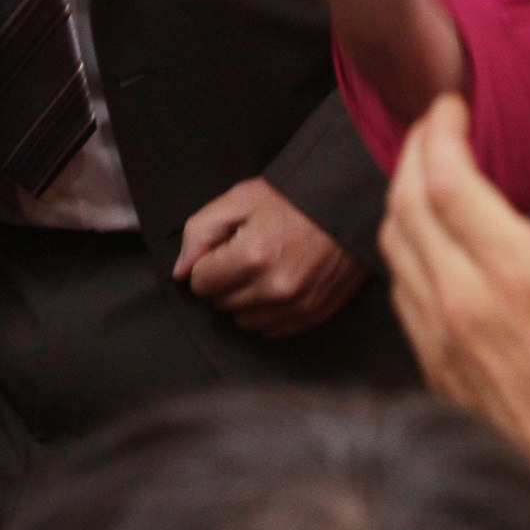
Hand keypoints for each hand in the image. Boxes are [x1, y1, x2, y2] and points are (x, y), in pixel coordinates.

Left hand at [173, 177, 368, 336]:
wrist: (348, 204)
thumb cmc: (294, 199)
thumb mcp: (239, 199)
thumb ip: (200, 232)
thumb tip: (181, 270)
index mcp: (252, 256)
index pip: (200, 283)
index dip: (206, 263)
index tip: (222, 249)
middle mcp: (274, 288)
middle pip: (220, 304)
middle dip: (224, 281)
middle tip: (243, 254)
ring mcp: (296, 305)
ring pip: (244, 321)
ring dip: (244, 299)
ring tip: (262, 268)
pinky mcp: (313, 314)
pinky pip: (272, 330)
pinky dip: (267, 312)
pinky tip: (276, 284)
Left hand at [378, 48, 529, 529]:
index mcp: (515, 278)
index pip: (447, 181)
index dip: (440, 132)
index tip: (451, 104)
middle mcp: (462, 301)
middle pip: (407, 201)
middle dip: (415, 150)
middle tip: (435, 123)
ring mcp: (439, 335)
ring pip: (396, 242)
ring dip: (406, 194)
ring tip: (432, 169)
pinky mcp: (433, 363)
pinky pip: (402, 285)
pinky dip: (409, 244)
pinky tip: (435, 239)